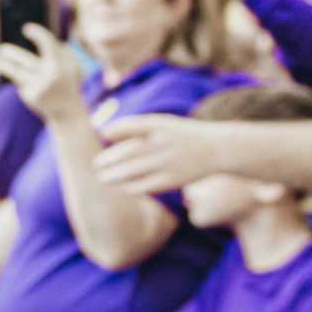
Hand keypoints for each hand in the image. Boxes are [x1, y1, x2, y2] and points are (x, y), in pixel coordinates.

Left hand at [0, 25, 87, 128]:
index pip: (47, 44)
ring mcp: (39, 86)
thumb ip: (56, 50)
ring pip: (16, 72)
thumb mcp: (68, 65)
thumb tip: (36, 35)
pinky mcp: (31, 96)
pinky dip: (23, 81)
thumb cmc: (66, 81)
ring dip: (5, 66)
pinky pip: (21, 83)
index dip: (37, 34)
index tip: (26, 28)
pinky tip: (31, 85)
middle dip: (11, 53)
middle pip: (25, 59)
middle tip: (1, 48)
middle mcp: (49, 74)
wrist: (68, 110)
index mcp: (60, 64)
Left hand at [93, 113, 220, 194]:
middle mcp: (164, 143)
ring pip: (133, 171)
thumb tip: (105, 133)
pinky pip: (145, 186)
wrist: (217, 148)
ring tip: (102, 178)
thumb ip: (135, 127)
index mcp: (161, 125)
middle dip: (108, 160)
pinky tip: (121, 188)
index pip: (133, 126)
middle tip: (95, 165)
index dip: (115, 130)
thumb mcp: (163, 123)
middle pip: (129, 153)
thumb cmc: (181, 135)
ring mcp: (169, 162)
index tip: (103, 135)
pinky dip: (130, 187)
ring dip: (114, 176)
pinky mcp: (173, 180)